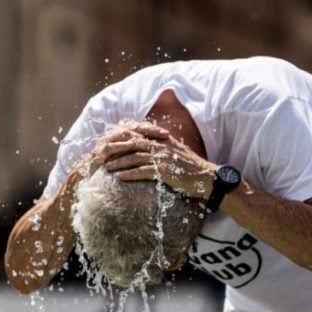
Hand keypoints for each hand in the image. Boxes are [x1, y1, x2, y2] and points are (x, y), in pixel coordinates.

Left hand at [102, 124, 216, 199]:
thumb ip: (165, 147)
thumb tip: (152, 148)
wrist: (207, 178)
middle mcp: (163, 146)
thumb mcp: (179, 151)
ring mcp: (163, 157)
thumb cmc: (193, 168)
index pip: (139, 133)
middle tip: (104, 155)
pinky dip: (128, 174)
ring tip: (107, 167)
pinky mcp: (164, 171)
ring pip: (134, 157)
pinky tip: (119, 177)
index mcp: (165, 139)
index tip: (111, 142)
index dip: (124, 137)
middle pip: (133, 144)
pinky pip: (141, 171)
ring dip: (119, 162)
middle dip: (116, 149)